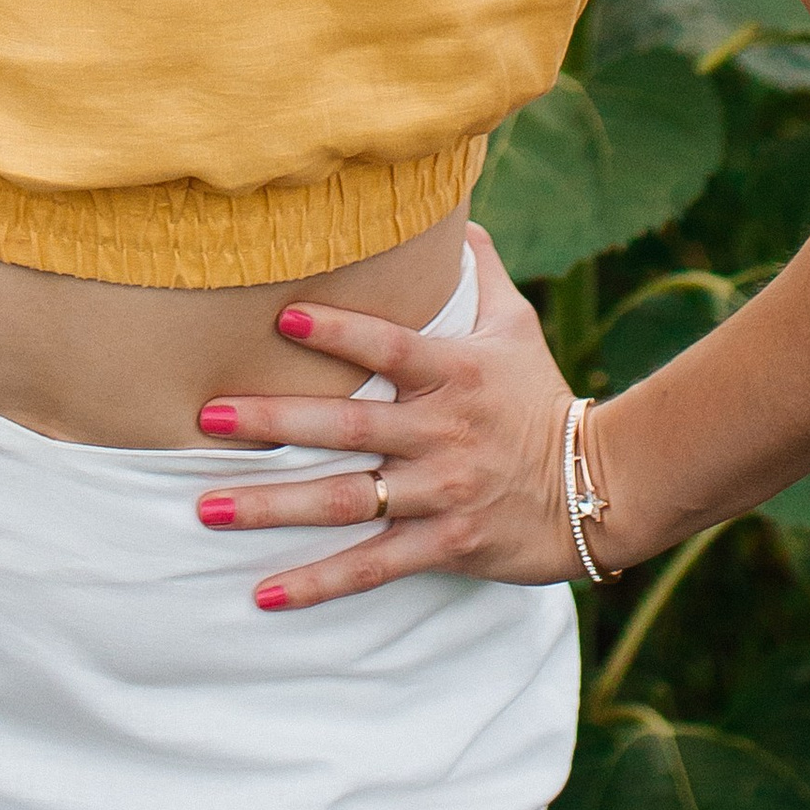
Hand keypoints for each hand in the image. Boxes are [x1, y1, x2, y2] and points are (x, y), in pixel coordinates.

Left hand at [192, 224, 586, 609]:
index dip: (339, 332)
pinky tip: (265, 594)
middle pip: (347, 427)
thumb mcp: (516, 327)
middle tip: (206, 416)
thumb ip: (477, 273)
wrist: (603, 487)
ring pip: (348, 500)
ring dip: (274, 506)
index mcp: (453, 373)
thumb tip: (453, 214)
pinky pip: (374, 566)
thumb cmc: (544, 398)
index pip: (388, 346)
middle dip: (273, 422)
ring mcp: (441, 492)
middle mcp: (441, 432)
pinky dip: (320, 583)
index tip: (281, 318)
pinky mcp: (445, 545)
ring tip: (208, 507)